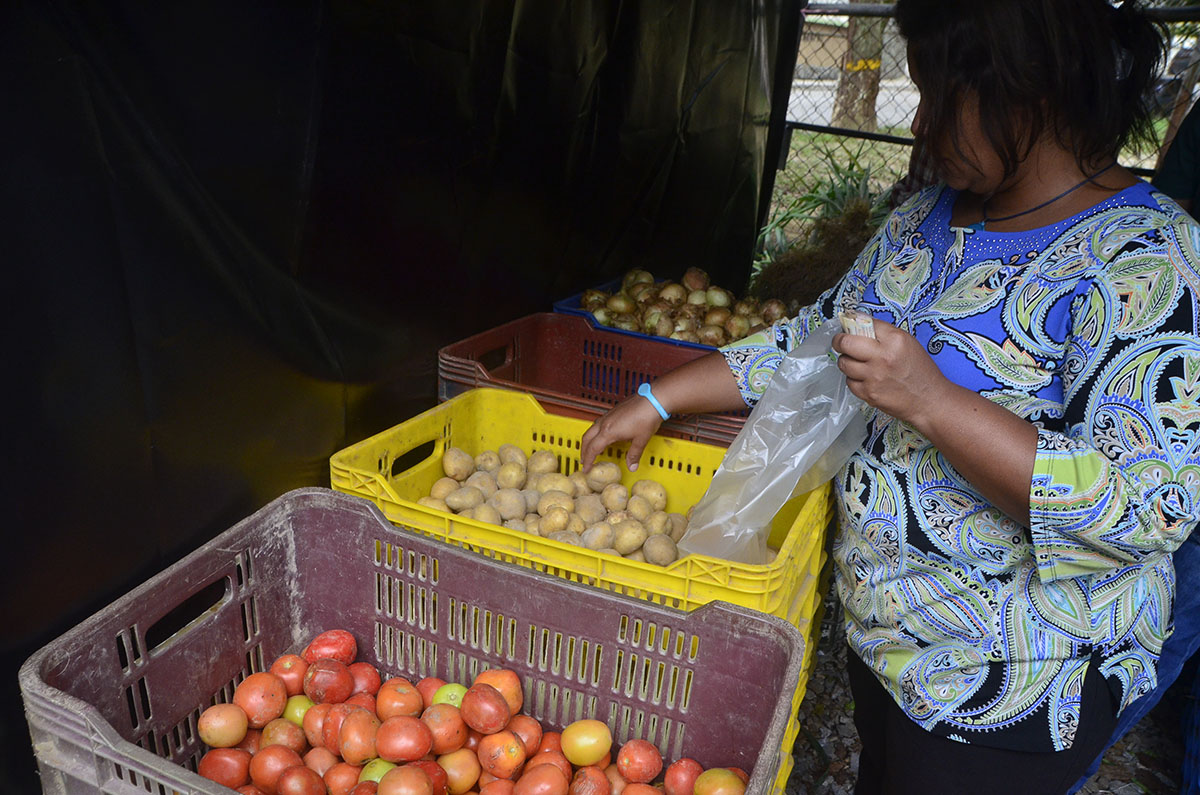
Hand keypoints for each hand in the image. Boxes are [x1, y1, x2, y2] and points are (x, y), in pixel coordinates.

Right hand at [580, 394, 663, 472]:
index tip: (587, 468)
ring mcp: (608, 415)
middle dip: (583, 451)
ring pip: (591, 429)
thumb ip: (634, 455)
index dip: (588, 460)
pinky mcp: (613, 411)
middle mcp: (605, 422)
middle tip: (584, 461)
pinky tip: (603, 436)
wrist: (653, 400)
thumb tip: (632, 466)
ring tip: (591, 449)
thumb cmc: (647, 416)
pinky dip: (595, 433)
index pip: (592, 449)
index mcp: (609, 431)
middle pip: (587, 438)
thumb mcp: (641, 440)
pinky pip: (598, 423)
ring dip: (588, 441)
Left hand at [832, 319, 949, 428]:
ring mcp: (874, 377)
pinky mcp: (868, 394)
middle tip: (841, 342)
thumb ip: (884, 334)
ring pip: (843, 363)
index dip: (852, 322)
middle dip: (839, 341)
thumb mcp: (908, 344)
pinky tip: (864, 378)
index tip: (848, 324)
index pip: (863, 323)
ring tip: (856, 361)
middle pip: (845, 343)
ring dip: (846, 361)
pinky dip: (853, 379)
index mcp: (895, 340)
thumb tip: (858, 325)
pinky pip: (849, 382)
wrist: (929, 401)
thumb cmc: (920, 372)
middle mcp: (882, 357)